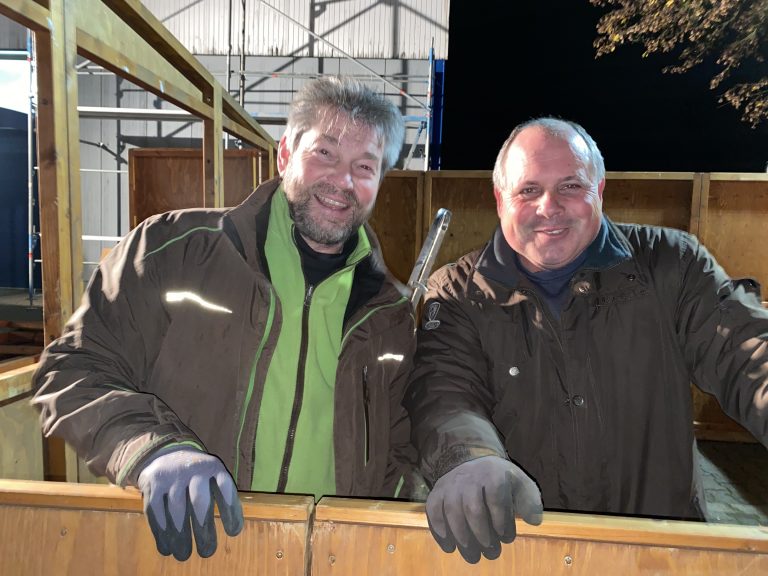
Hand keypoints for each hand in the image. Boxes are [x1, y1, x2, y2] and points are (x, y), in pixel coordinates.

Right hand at [137, 448, 243, 560]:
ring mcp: (172, 476)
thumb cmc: (197, 474)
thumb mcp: (213, 476)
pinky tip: (166, 547)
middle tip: (207, 552)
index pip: (225, 487)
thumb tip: (235, 528)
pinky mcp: (154, 483)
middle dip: (204, 529)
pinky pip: (156, 510)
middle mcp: (194, 470)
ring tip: (184, 555)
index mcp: (213, 467)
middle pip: (200, 501)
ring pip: (177, 509)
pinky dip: (161, 531)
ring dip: (180, 535)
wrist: (167, 452)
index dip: (231, 510)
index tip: (234, 532)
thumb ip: (222, 496)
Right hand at [426, 455, 542, 563]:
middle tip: (490, 551)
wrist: (471, 460)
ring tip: (472, 554)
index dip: (501, 520)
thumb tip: (534, 521)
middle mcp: (469, 478)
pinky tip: (449, 546)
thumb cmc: (499, 479)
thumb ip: (530, 501)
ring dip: (462, 536)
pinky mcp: (436, 493)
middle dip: (482, 534)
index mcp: (493, 474)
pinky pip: (433, 511)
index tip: (506, 536)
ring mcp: (451, 485)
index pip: (496, 498)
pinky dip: (439, 530)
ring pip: (452, 512)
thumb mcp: (519, 483)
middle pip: (473, 508)